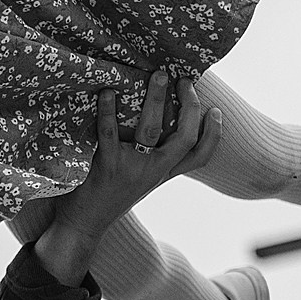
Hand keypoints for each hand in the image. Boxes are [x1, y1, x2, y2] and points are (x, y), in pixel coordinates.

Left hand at [31, 83, 218, 285]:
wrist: (85, 224)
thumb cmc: (112, 194)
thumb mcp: (142, 180)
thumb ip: (155, 158)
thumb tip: (161, 120)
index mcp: (164, 173)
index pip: (200, 157)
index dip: (214, 134)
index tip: (215, 110)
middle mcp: (154, 171)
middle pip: (184, 138)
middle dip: (190, 106)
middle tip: (185, 80)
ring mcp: (132, 168)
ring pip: (151, 130)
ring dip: (157, 100)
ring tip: (159, 75)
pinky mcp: (107, 165)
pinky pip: (109, 132)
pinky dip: (108, 109)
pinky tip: (107, 91)